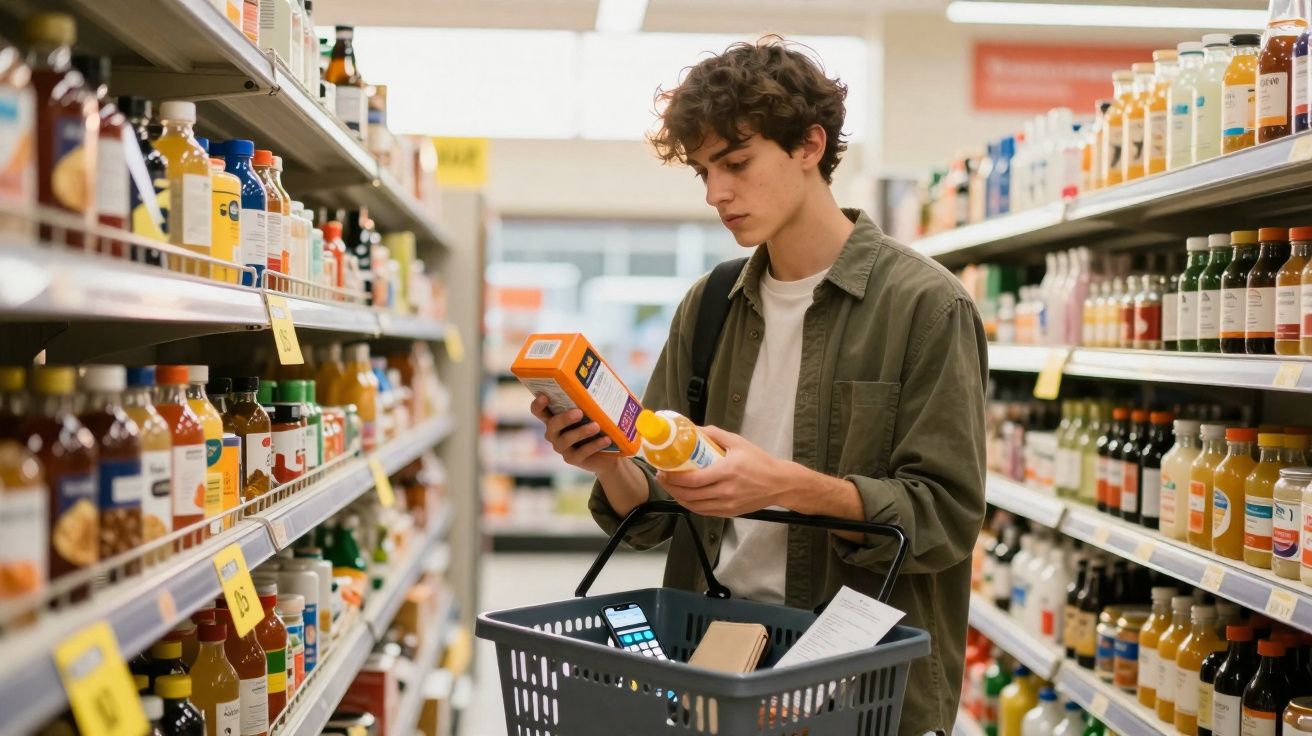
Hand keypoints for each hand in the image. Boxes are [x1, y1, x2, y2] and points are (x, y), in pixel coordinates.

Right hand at [529, 394, 626, 474]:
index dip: (538, 404)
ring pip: (566, 439)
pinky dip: (594, 445)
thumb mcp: (591, 413)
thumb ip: (590, 401)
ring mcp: (561, 447)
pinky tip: (606, 439)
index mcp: (554, 418)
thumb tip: (600, 379)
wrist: (605, 453)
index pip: (538, 411)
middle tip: (579, 412)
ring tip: (596, 426)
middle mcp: (553, 433)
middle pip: (552, 425)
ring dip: (582, 432)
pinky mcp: (572, 459)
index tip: (544, 396)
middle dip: (564, 418)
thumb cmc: (596, 426)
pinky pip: (582, 452)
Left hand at [657, 425, 786, 516]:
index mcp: (727, 471)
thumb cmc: (760, 462)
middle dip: (670, 487)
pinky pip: (704, 512)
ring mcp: (727, 504)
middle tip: (661, 477)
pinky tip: (684, 496)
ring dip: (678, 497)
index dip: (674, 477)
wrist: (779, 483)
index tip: (663, 469)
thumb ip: (715, 434)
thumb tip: (695, 429)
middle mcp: (726, 491)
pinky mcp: (729, 513)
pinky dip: (690, 505)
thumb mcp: (738, 442)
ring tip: (670, 486)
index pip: (693, 479)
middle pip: (689, 495)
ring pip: (694, 506)